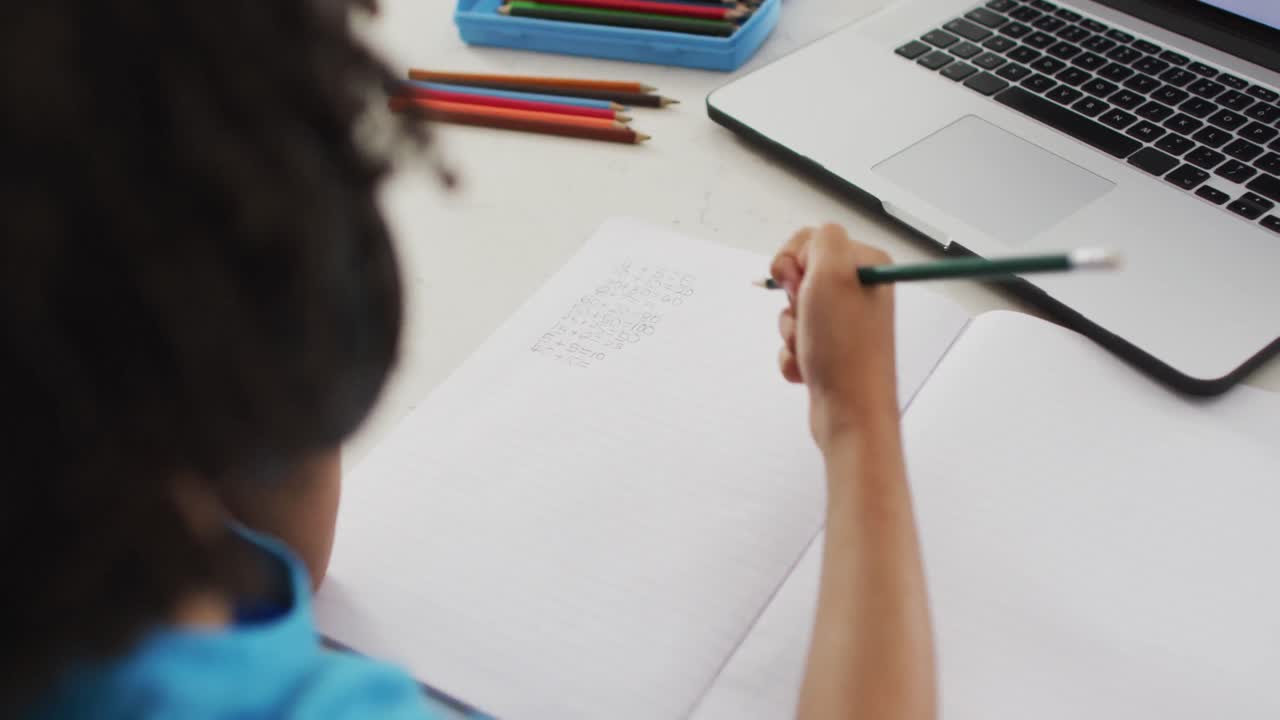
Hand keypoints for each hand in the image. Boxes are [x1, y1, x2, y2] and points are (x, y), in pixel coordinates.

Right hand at [771, 225, 897, 452]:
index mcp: (867, 266)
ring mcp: (844, 322)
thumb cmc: (845, 350)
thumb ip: (821, 239)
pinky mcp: (830, 349)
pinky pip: (793, 341)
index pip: (812, 240)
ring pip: (792, 311)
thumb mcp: (832, 274)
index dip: (794, 261)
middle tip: (809, 317)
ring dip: (790, 331)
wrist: (850, 412)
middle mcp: (859, 292)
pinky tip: (809, 368)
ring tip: (811, 348)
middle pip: (799, 276)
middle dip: (791, 301)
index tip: (798, 282)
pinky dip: (792, 355)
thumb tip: (809, 243)